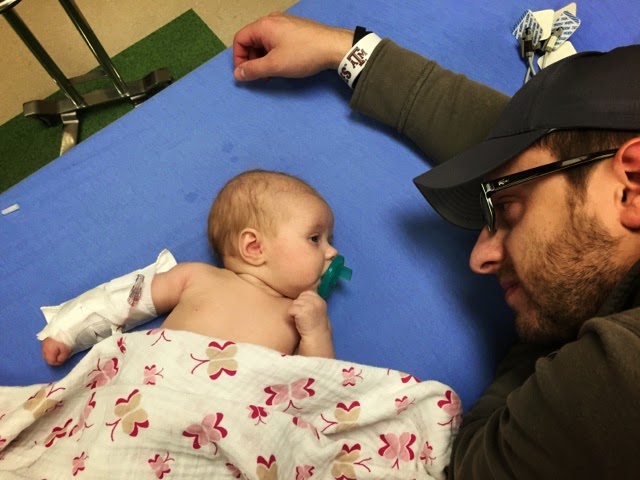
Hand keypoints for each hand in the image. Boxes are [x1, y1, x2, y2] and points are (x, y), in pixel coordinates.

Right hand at [42, 337, 70, 365]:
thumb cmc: (65, 339)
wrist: (62, 325)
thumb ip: (62, 358)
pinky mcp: (45, 337)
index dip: (57, 362)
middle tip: (61, 355)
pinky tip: (56, 344)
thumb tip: (59, 360)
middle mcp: (43, 347)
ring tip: (59, 349)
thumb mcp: (66, 350)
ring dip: (51, 352)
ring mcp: (43, 341)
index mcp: (48, 351)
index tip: (63, 359)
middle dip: (53, 358)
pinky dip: (50, 347)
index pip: (50, 361)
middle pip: (46, 357)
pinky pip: (46, 345)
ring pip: (46, 351)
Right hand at [233, 12, 352, 80]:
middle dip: (252, 60)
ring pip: (264, 42)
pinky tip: (282, 65)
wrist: (333, 46)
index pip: (240, 39)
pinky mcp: (294, 29)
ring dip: (263, 58)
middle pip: (252, 40)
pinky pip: (276, 40)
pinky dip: (274, 53)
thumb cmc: (303, 54)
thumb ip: (253, 70)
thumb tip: (237, 74)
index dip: (238, 58)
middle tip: (259, 76)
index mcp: (263, 25)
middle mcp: (272, 20)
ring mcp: (284, 23)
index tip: (245, 74)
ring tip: (271, 73)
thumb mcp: (274, 65)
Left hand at [288, 290, 330, 336]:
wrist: (316, 336)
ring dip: (295, 311)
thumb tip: (301, 294)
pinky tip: (298, 321)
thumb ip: (311, 300)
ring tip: (302, 318)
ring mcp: (309, 306)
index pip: (306, 293)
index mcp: (319, 300)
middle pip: (299, 298)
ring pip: (294, 303)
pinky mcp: (301, 311)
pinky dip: (292, 315)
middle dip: (299, 306)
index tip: (307, 310)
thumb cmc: (314, 323)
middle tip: (304, 315)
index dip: (303, 301)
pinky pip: (291, 309)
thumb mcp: (317, 308)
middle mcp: (315, 301)